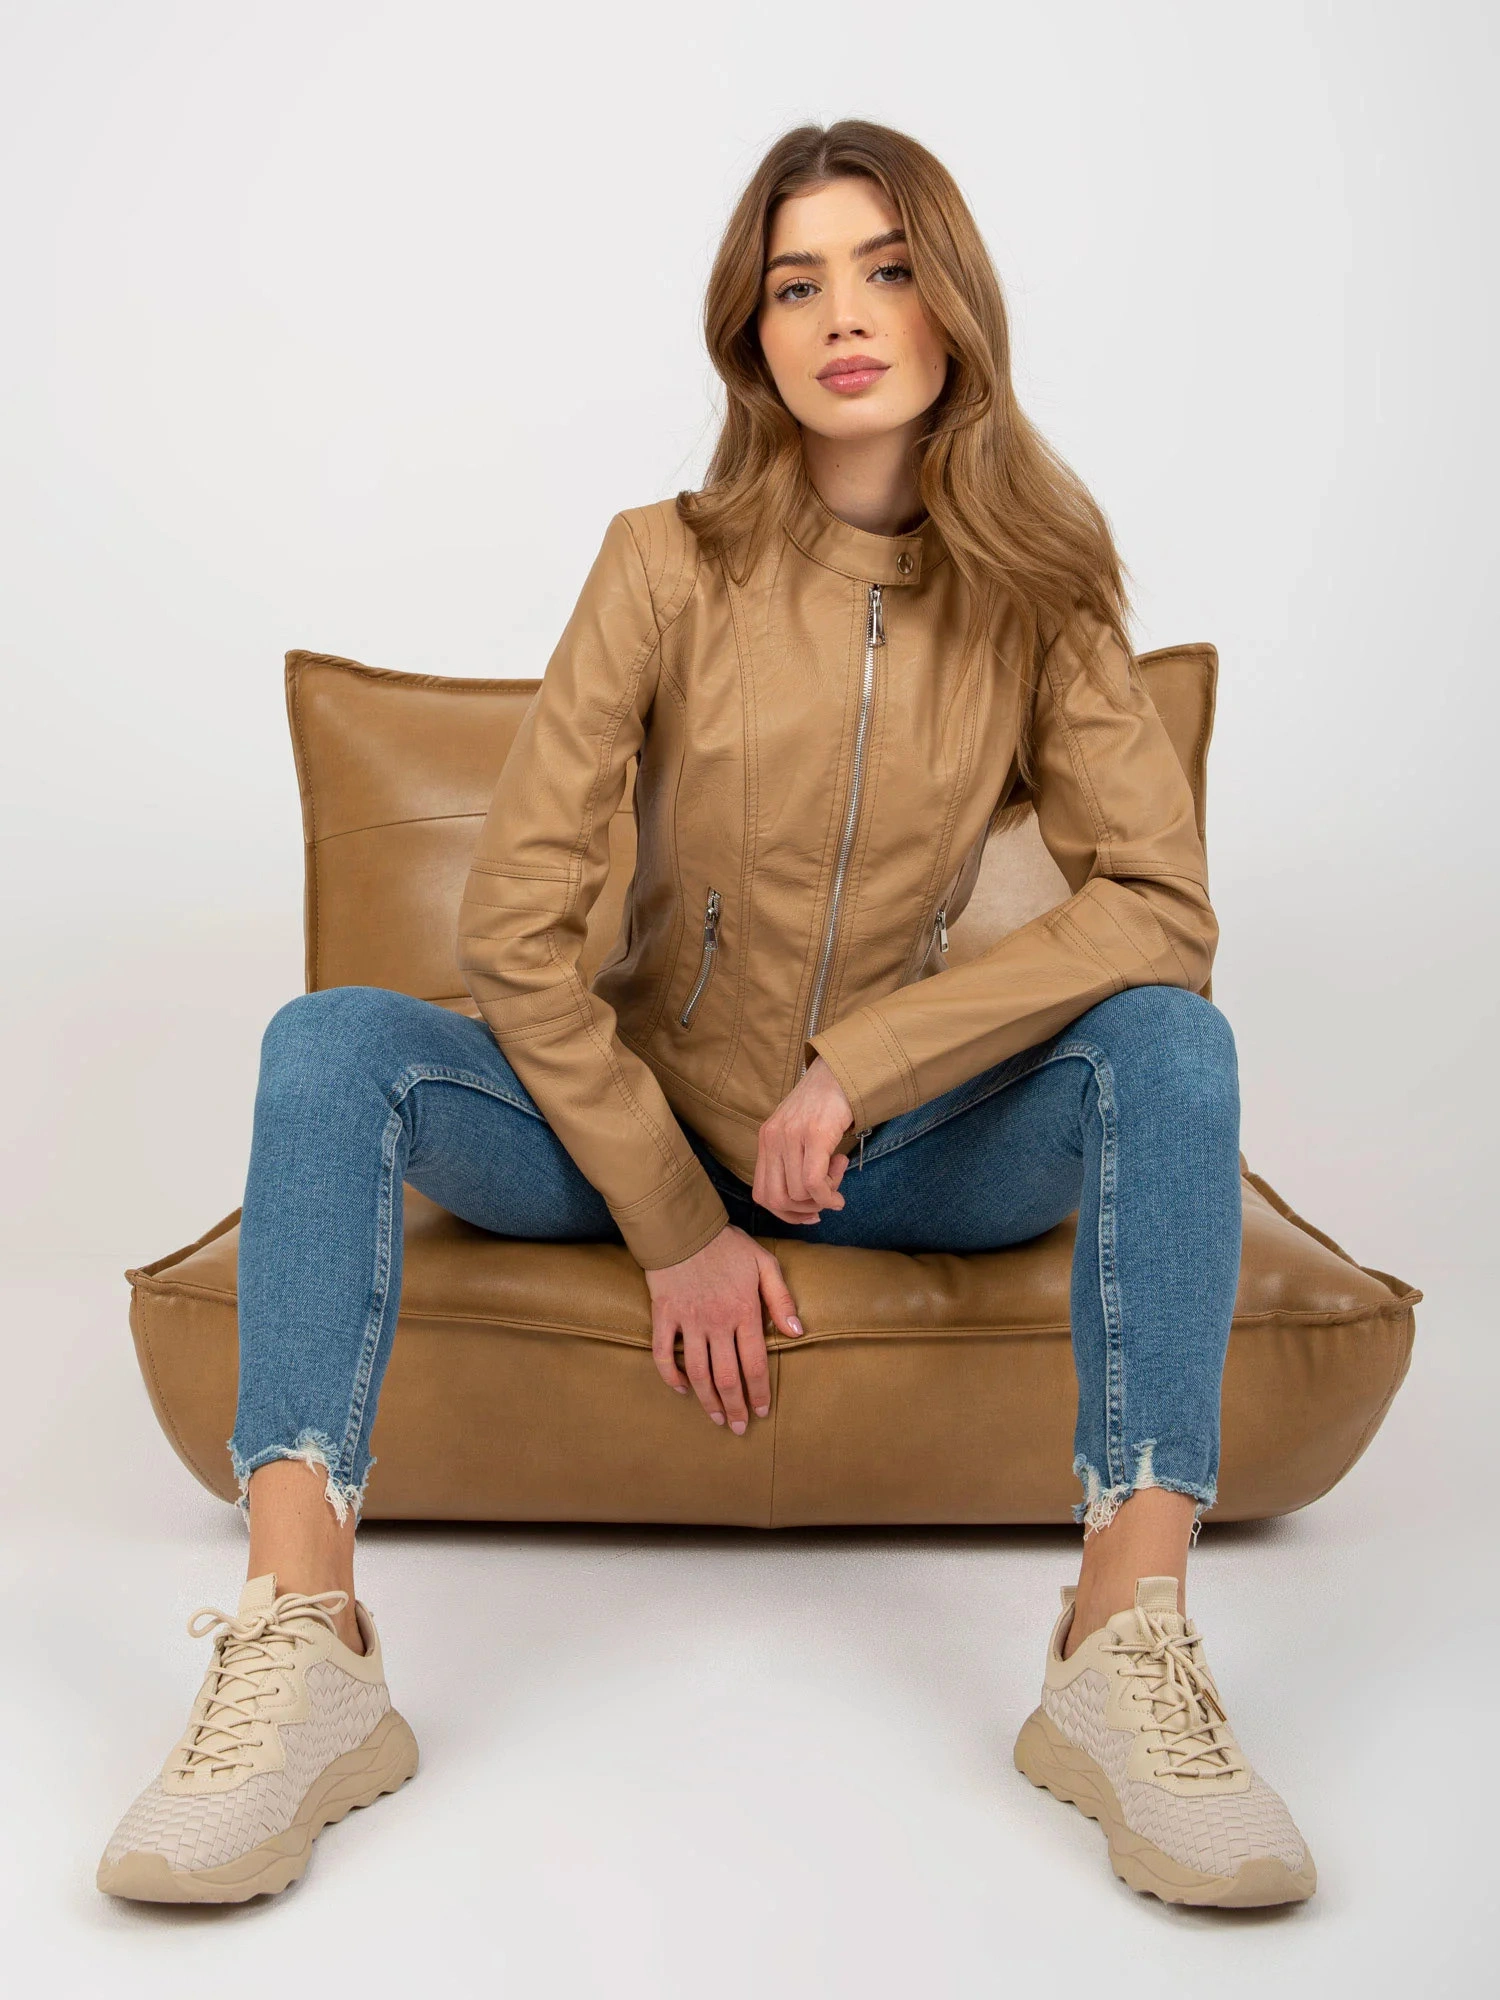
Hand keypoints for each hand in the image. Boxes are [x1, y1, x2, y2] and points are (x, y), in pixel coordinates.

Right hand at [645, 1223, 804, 1431]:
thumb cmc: (727, 1245)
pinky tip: (681, 1390)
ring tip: (717, 1418)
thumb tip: (797, 1332)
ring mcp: (689, 1321)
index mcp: (744, 1312)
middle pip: (727, 1376)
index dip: (760, 1392)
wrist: (683, 1227)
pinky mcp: (665, 1317)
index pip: (755, 1363)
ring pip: (698, 1372)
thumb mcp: (764, 1264)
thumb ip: (781, 1299)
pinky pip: (664, 1355)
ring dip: (708, 1400)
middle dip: (735, 1406)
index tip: (762, 1411)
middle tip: (739, 1427)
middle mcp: (717, 1323)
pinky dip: (671, 1376)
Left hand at [754, 1055, 854, 1224]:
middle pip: (776, 1200)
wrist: (842, 1071)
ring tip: (837, 1175)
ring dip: (822, 1198)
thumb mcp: (799, 1132)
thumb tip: (807, 1201)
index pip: (762, 1194)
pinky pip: (813, 1183)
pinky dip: (827, 1197)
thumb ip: (795, 1160)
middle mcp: (773, 1139)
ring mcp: (791, 1137)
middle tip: (825, 1201)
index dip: (785, 1213)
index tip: (810, 1214)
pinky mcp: (814, 1135)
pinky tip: (839, 1195)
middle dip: (802, 1212)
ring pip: (797, 1194)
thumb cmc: (826, 1105)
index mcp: (766, 1140)